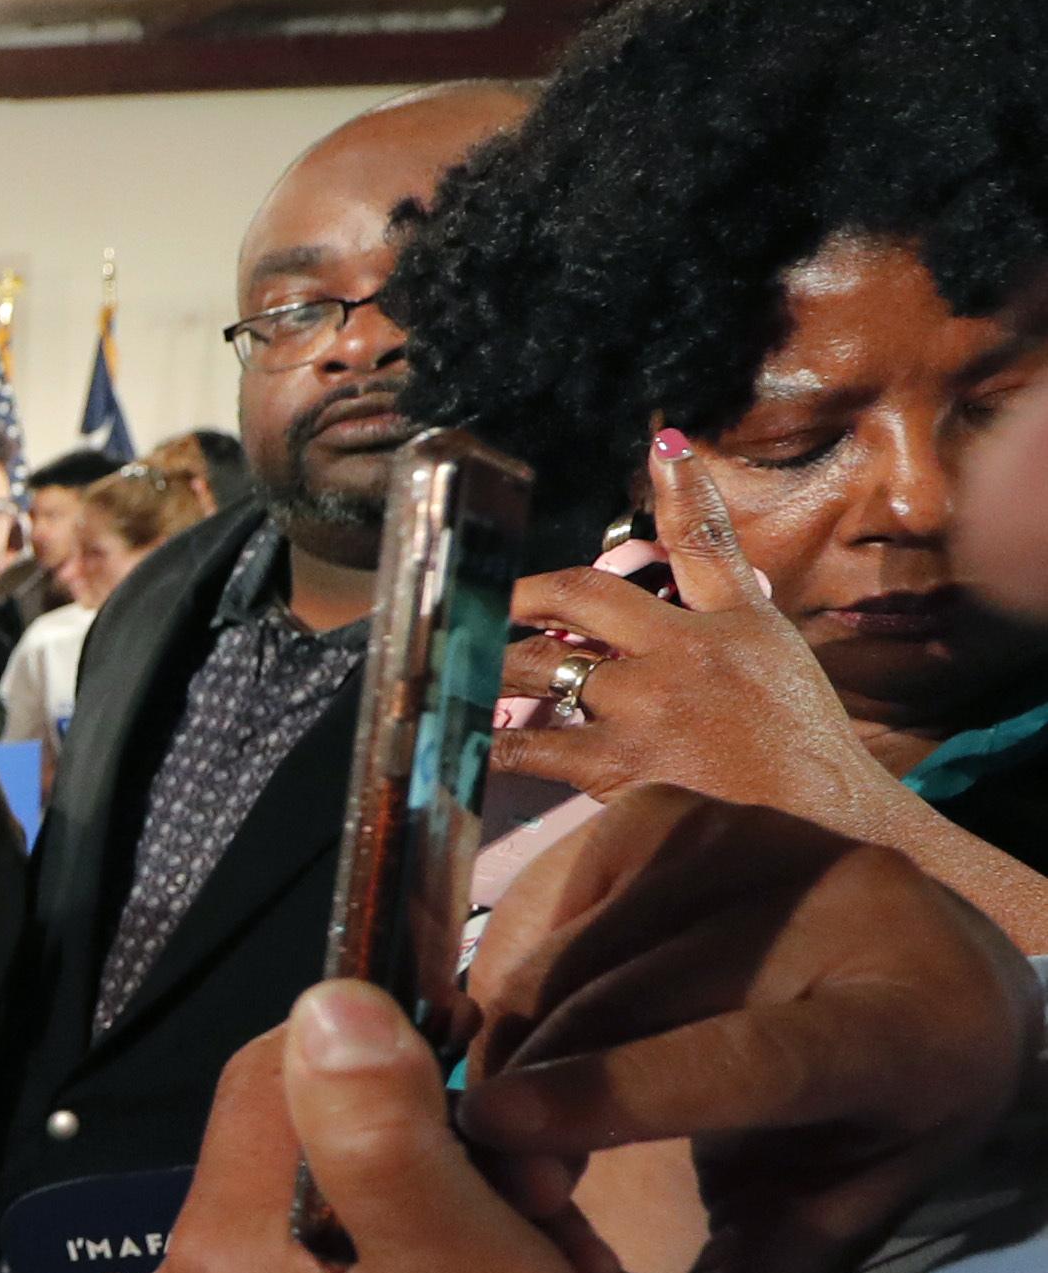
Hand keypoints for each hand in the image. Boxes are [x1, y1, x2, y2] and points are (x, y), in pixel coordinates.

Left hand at [155, 983, 691, 1272]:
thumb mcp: (464, 1266)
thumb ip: (380, 1128)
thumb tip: (326, 997)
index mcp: (223, 1246)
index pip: (277, 1063)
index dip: (395, 1041)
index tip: (504, 1083)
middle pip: (333, 1128)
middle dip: (463, 1142)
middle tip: (560, 1205)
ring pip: (383, 1195)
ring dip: (494, 1205)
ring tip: (574, 1271)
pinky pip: (395, 1266)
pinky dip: (485, 1264)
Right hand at [463, 788, 1033, 1272]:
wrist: (910, 970)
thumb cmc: (861, 1118)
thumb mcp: (829, 1213)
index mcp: (902, 1027)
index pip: (752, 1058)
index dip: (623, 1094)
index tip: (497, 1131)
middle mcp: (840, 905)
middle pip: (627, 1012)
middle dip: (531, 1103)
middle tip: (486, 1192)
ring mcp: (750, 841)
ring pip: (566, 961)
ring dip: (504, 1052)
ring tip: (497, 1131)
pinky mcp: (667, 814)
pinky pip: (539, 913)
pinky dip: (507, 986)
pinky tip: (519, 1042)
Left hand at [496, 432, 905, 820]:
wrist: (817, 832)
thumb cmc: (798, 748)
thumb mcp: (778, 658)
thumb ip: (731, 605)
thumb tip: (695, 557)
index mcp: (734, 625)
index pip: (705, 540)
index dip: (683, 486)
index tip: (663, 440)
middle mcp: (685, 655)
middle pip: (582, 596)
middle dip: (523, 593)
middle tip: (487, 597)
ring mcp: (646, 709)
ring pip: (538, 668)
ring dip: (493, 666)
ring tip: (460, 667)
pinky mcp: (617, 766)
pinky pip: (528, 745)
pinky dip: (486, 739)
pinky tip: (455, 735)